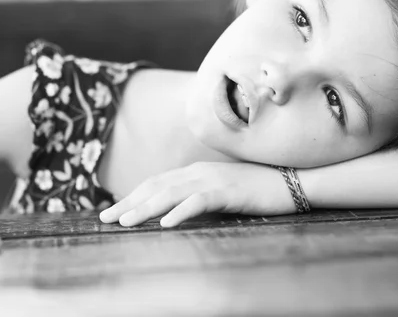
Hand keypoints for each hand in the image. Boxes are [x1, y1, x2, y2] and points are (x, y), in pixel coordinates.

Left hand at [99, 162, 295, 226]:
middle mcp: (199, 172)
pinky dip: (181, 212)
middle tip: (105, 218)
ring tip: (125, 222)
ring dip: (146, 208)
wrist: (292, 179)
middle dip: (129, 203)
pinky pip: (200, 202)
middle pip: (156, 187)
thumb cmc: (257, 189)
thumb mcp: (222, 192)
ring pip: (171, 193)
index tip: (112, 211)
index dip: (132, 196)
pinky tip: (166, 225)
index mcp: (195, 172)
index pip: (156, 183)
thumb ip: (199, 196)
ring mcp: (213, 180)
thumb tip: (175, 212)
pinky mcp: (229, 191)